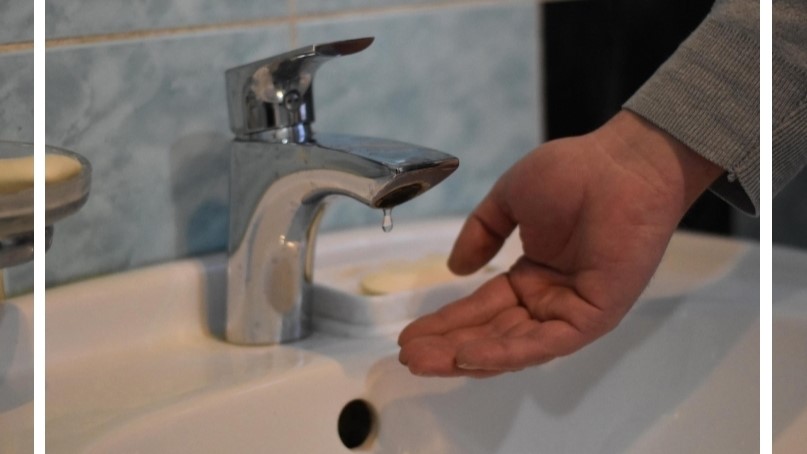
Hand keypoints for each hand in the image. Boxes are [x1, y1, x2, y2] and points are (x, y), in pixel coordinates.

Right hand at [397, 110, 722, 376]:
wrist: (622, 165)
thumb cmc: (573, 174)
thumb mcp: (508, 201)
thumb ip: (480, 234)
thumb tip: (455, 269)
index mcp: (532, 275)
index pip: (482, 307)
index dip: (446, 321)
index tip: (410, 333)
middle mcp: (548, 299)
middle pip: (490, 333)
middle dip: (447, 346)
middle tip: (408, 356)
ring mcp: (570, 311)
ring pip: (511, 345)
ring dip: (466, 355)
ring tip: (424, 361)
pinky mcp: (592, 317)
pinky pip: (542, 343)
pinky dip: (504, 352)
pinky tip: (468, 355)